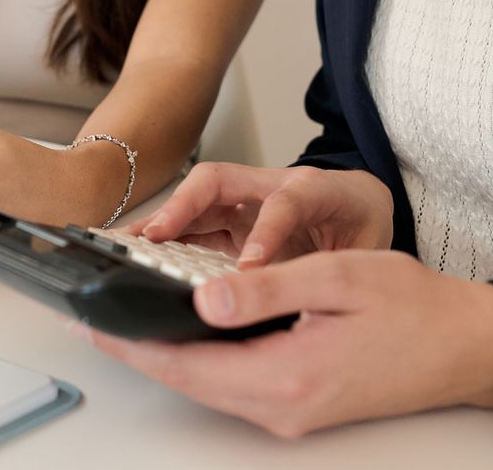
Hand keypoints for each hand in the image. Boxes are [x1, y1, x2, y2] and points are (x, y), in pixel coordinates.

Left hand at [77, 249, 492, 436]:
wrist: (469, 346)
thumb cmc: (414, 307)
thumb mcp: (335, 278)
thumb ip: (266, 287)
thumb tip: (203, 297)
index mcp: (286, 377)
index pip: (186, 362)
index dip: (132, 340)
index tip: (89, 321)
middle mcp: (282, 407)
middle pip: (188, 380)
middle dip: (137, 348)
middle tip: (89, 317)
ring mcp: (291, 413)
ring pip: (208, 384)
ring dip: (165, 354)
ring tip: (122, 320)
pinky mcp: (300, 405)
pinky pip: (234, 384)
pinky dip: (200, 359)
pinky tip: (183, 333)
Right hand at [133, 162, 392, 266]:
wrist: (360, 201)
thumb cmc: (361, 224)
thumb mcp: (366, 251)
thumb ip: (338, 273)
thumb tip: (309, 311)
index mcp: (314, 190)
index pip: (284, 205)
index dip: (265, 233)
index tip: (248, 267)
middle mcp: (271, 185)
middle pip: (219, 181)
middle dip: (184, 207)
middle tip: (156, 239)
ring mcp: (245, 197)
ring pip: (196, 198)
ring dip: (162, 220)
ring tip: (126, 246)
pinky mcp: (229, 216)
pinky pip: (192, 220)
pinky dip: (165, 235)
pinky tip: (139, 253)